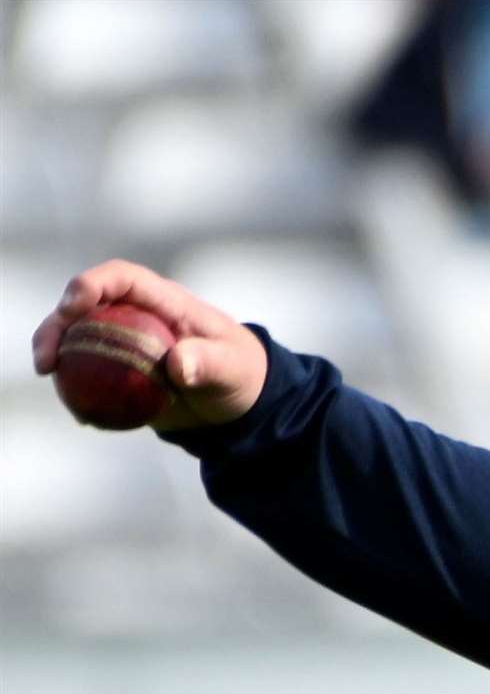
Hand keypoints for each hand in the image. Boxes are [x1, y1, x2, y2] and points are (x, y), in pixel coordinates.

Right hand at [31, 259, 266, 431]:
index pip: (122, 278)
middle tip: (46, 361)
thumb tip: (178, 365)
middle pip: (84, 306)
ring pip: (76, 338)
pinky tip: (81, 416)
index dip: (91, 284)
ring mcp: (123, 340)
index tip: (73, 308)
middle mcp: (136, 313)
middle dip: (56, 325)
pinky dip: (77, 389)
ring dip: (56, 355)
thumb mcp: (232, 368)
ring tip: (51, 380)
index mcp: (164, 301)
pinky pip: (88, 373)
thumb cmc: (240, 372)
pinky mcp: (118, 368)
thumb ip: (207, 362)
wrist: (237, 398)